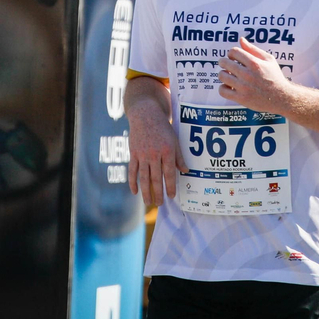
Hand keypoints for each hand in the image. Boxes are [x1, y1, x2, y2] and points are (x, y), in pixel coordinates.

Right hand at [127, 85, 183, 207]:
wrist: (145, 115)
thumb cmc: (162, 127)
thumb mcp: (174, 139)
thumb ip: (179, 156)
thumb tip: (186, 171)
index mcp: (167, 150)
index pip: (170, 173)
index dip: (171, 186)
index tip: (172, 196)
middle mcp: (154, 154)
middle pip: (156, 178)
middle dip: (159, 192)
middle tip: (161, 203)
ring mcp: (142, 155)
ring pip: (144, 177)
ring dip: (146, 192)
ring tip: (149, 202)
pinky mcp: (133, 154)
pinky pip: (132, 171)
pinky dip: (133, 182)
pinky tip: (135, 192)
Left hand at [217, 40, 294, 112]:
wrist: (281, 98)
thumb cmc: (275, 77)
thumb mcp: (268, 60)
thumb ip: (253, 49)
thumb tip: (241, 40)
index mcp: (254, 63)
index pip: (234, 51)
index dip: (231, 53)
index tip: (233, 57)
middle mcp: (247, 74)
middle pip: (225, 63)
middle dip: (224, 62)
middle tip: (227, 65)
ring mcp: (243, 87)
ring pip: (222, 76)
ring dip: (223, 74)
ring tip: (228, 76)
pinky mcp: (241, 98)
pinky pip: (223, 91)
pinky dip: (223, 88)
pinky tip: (229, 87)